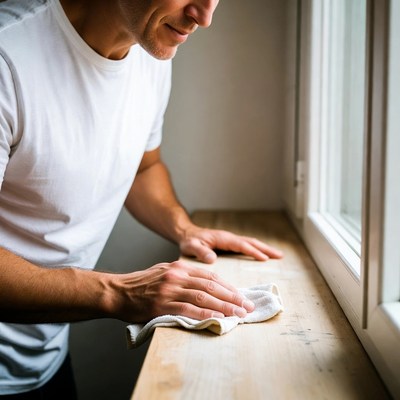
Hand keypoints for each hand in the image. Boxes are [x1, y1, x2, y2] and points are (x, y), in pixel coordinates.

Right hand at [112, 261, 254, 322]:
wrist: (117, 291)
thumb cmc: (141, 284)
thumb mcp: (164, 272)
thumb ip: (183, 276)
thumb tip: (205, 286)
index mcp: (179, 266)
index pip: (211, 276)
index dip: (229, 287)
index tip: (241, 296)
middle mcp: (177, 275)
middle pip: (212, 286)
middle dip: (233, 297)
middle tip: (247, 307)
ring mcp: (170, 289)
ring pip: (204, 297)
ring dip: (224, 306)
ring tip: (239, 315)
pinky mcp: (162, 304)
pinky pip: (188, 309)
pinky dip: (205, 314)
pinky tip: (217, 318)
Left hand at [179, 226, 283, 263]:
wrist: (185, 233)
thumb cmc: (188, 241)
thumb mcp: (191, 246)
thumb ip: (200, 251)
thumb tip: (213, 259)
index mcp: (223, 238)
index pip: (241, 245)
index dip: (253, 251)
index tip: (265, 259)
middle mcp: (229, 238)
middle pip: (250, 242)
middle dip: (265, 248)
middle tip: (280, 256)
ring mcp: (230, 240)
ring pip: (250, 243)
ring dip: (263, 248)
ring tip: (277, 256)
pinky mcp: (229, 243)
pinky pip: (246, 246)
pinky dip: (256, 249)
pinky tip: (262, 255)